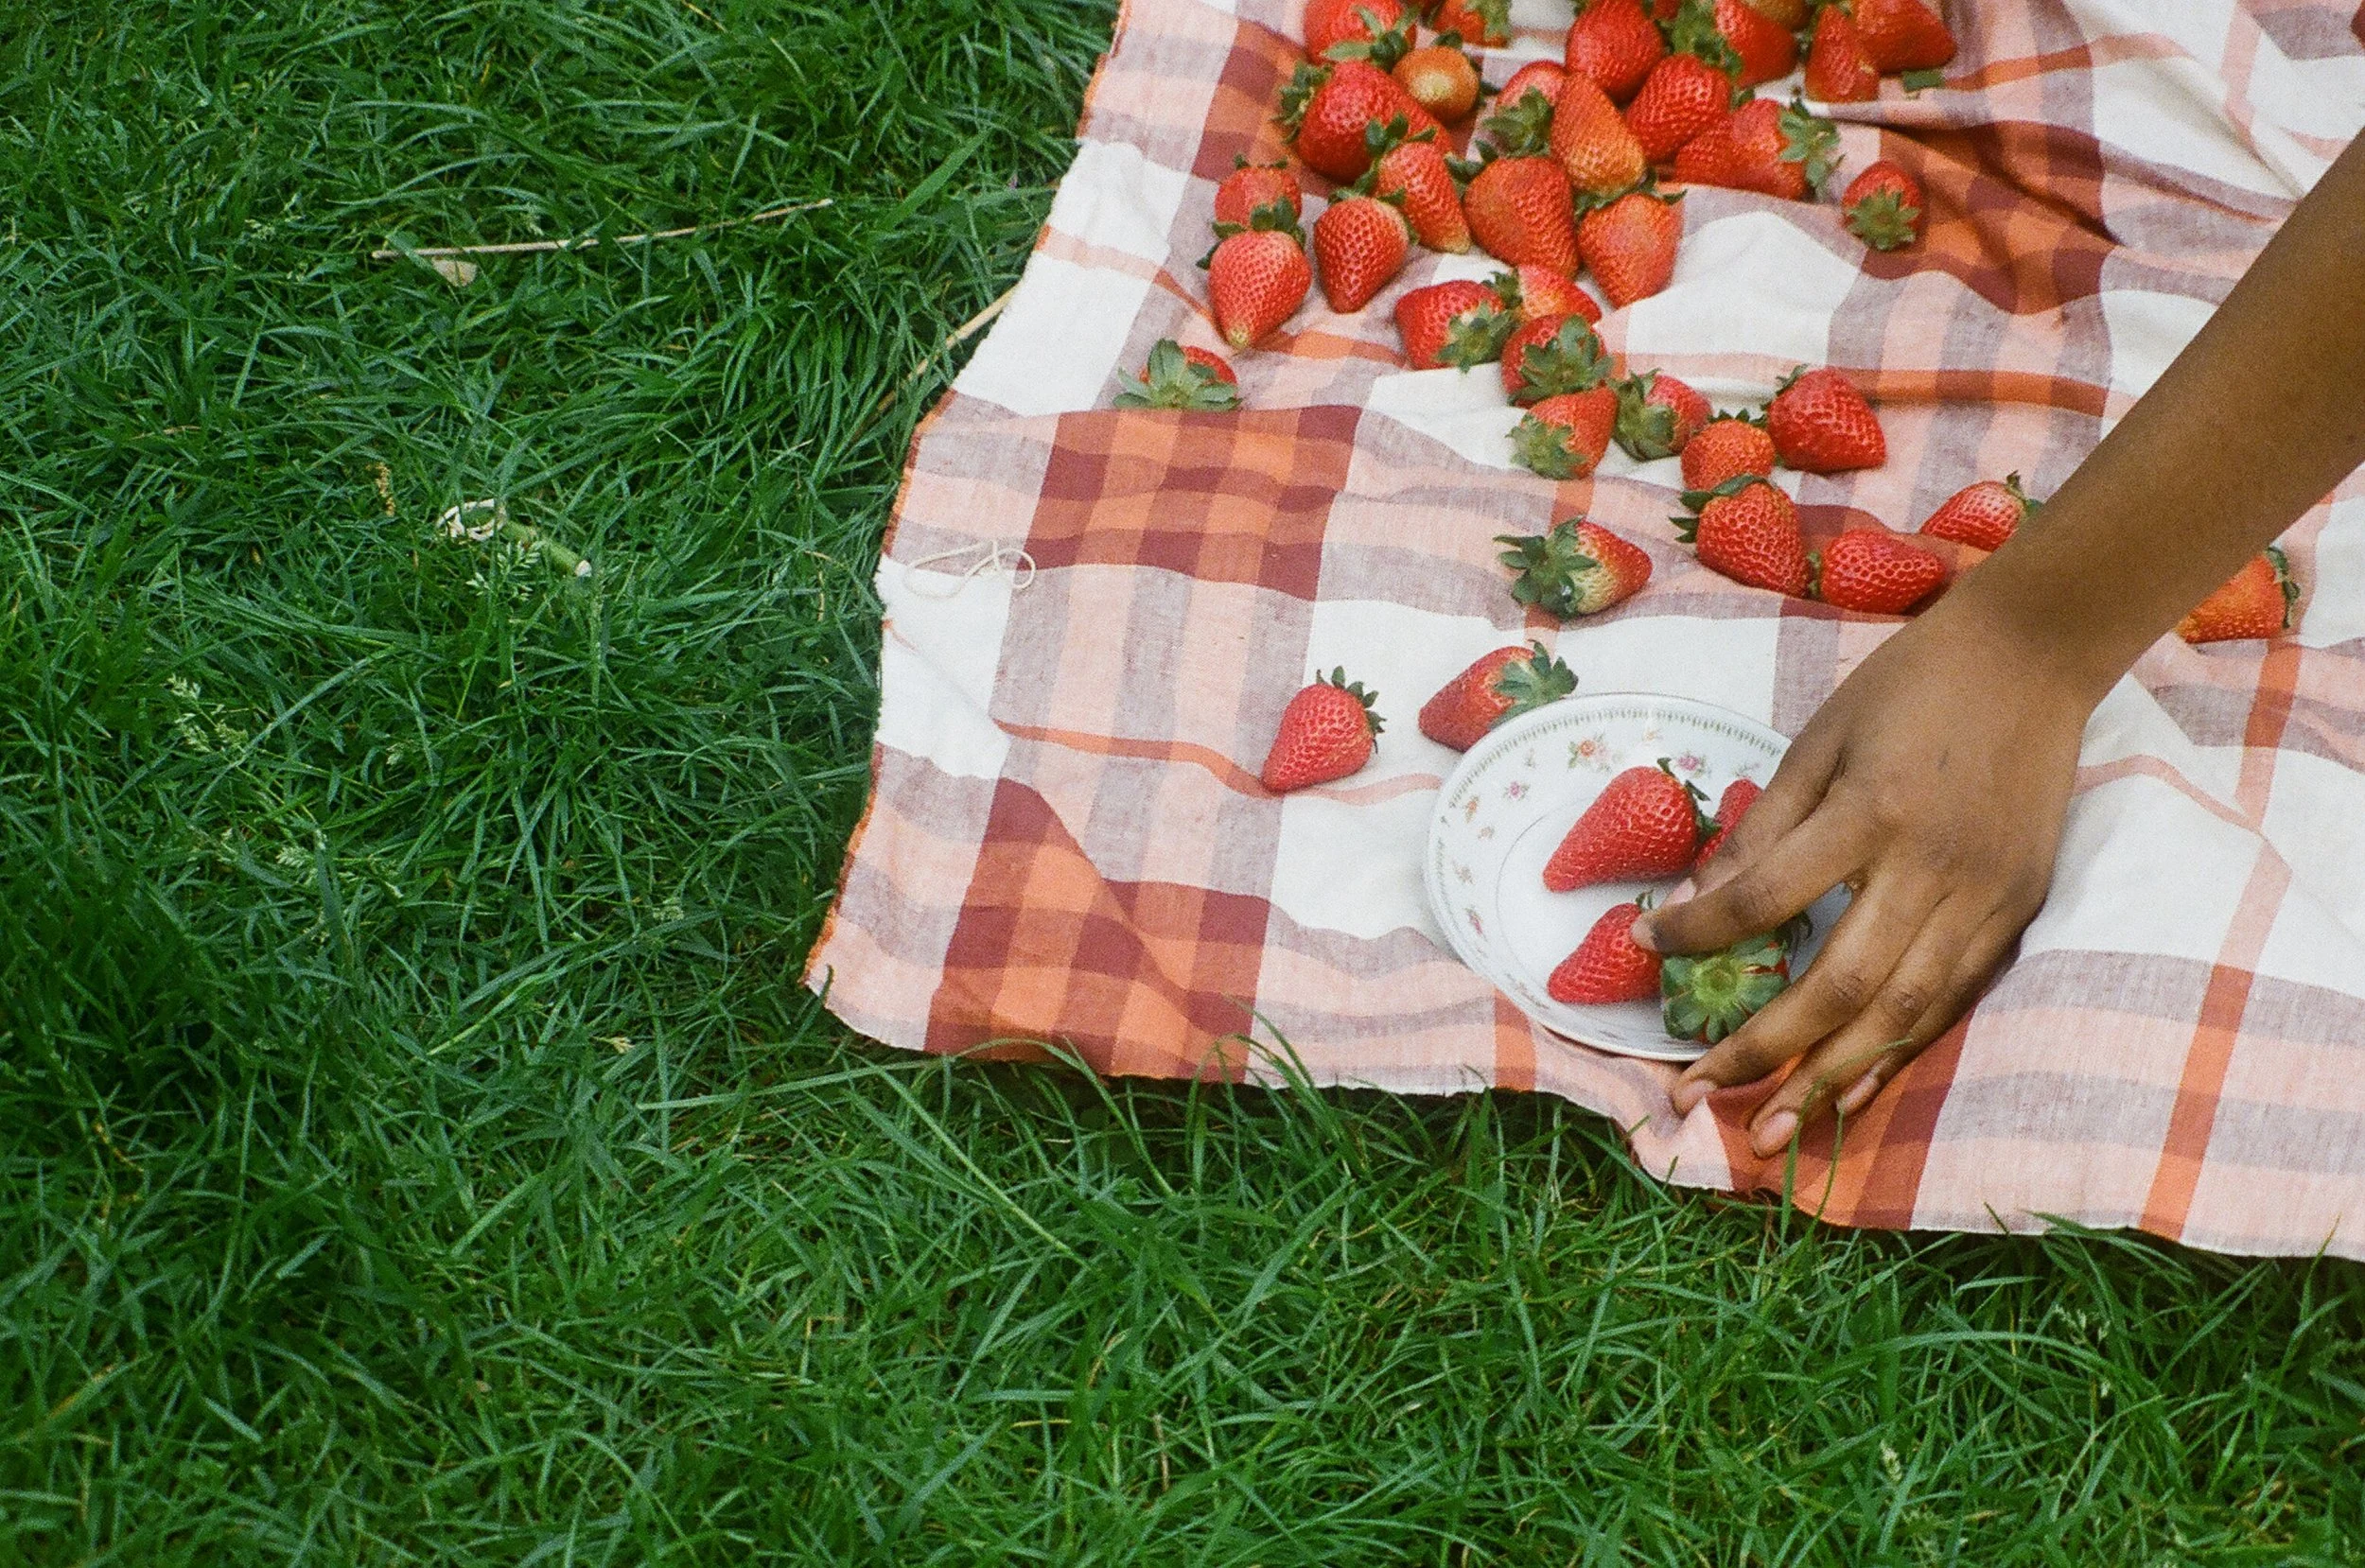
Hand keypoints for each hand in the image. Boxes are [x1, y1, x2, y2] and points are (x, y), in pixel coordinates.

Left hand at [1634, 593, 2100, 1155]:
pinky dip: (1896, 1055)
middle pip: (1841, 985)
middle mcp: (1932, 867)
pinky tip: (1847, 1093)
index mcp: (1872, 811)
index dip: (1698, 932)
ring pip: (1902, 1015)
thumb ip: (1763, 829)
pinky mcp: (2017, 912)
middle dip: (1765, 1051)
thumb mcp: (1819, 737)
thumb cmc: (1911, 687)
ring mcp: (1984, 897)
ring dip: (1829, 1079)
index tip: (1644, 947)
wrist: (2034, 656)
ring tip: (1769, 1131)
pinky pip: (1950, 1004)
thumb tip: (1696, 903)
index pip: (1766, 897)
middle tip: (1695, 1096)